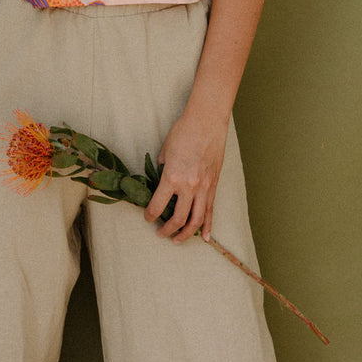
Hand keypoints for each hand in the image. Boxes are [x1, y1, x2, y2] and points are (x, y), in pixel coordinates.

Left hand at [143, 112, 226, 242]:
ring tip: (178, 240)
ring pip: (196, 220)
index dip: (150, 215)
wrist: (206, 122)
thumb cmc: (183, 132)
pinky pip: (211, 211)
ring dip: (186, 234)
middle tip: (160, 233)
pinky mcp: (214, 185)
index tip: (147, 217)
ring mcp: (204, 188)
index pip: (158, 205)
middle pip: (178, 219)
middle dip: (167, 230)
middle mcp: (189, 187)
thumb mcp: (165, 151)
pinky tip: (205, 237)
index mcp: (172, 178)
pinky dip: (208, 226)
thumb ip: (162, 170)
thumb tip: (160, 182)